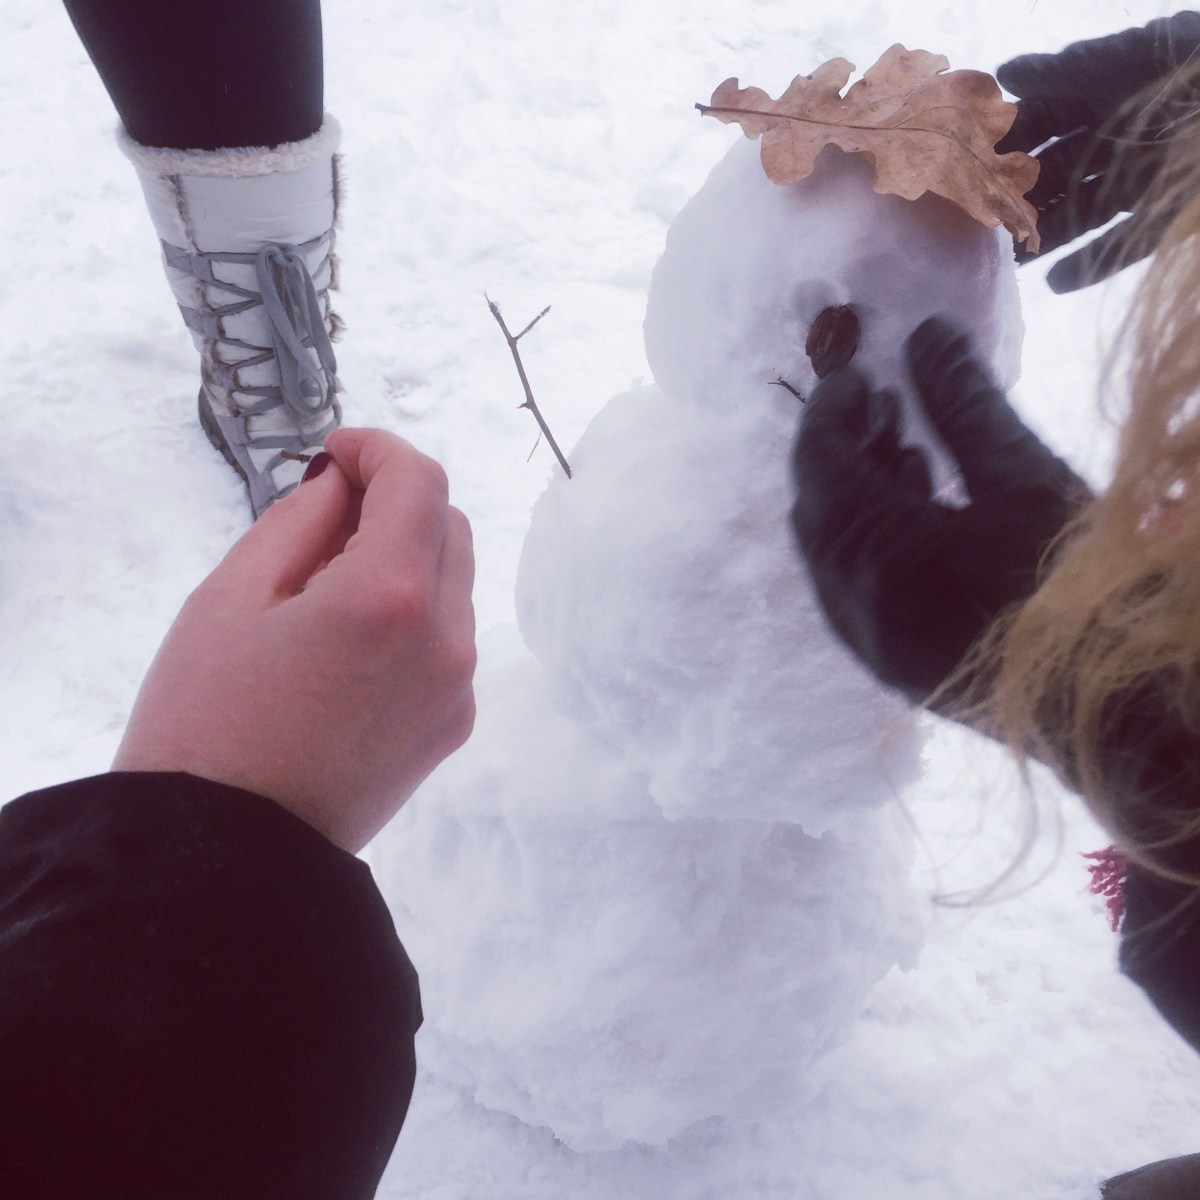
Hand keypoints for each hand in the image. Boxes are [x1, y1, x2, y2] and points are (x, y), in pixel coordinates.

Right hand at [113, 427, 475, 851]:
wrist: (225, 858)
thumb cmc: (203, 722)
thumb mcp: (230, 596)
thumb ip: (302, 519)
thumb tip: (347, 481)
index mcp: (389, 598)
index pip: (420, 481)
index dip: (378, 449)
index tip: (335, 453)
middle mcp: (446, 639)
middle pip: (449, 525)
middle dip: (396, 500)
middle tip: (325, 515)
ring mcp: (458, 688)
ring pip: (454, 580)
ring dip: (407, 555)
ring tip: (327, 586)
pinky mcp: (453, 725)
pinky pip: (449, 637)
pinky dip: (414, 610)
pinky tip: (350, 642)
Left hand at [791, 317, 1088, 705]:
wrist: (1120, 710)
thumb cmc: (1081, 582)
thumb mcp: (1024, 478)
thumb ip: (965, 405)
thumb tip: (926, 333)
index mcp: (877, 551)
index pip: (819, 463)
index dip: (828, 410)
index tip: (855, 371)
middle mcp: (853, 603)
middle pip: (817, 506)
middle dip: (842, 449)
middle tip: (881, 402)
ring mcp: (869, 640)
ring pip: (833, 549)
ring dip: (856, 493)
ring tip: (907, 446)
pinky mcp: (893, 663)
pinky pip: (853, 587)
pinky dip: (869, 539)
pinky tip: (920, 507)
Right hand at [996, 12, 1199, 291]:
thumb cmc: (1186, 63)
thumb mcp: (1120, 60)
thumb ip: (1063, 72)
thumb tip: (1004, 73)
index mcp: (1101, 98)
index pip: (1041, 125)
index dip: (1007, 146)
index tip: (969, 169)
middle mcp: (1113, 141)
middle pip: (1052, 177)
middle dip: (1016, 202)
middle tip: (977, 224)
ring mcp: (1137, 181)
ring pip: (1078, 215)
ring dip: (1042, 238)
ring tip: (1006, 262)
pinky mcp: (1161, 216)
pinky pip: (1120, 244)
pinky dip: (1088, 265)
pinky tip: (1054, 282)